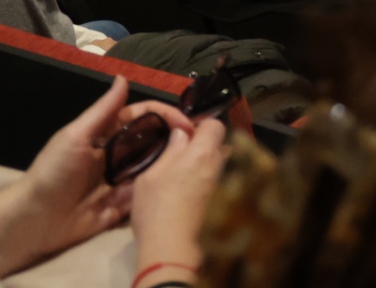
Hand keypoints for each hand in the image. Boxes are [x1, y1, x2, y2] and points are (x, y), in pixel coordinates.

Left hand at [0, 75, 189, 273]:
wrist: (34, 220)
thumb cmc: (53, 173)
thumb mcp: (76, 136)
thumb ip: (103, 111)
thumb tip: (123, 76)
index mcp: (106, 135)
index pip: (143, 117)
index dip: (166, 116)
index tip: (188, 123)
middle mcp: (117, 156)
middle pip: (154, 143)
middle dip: (177, 140)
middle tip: (204, 144)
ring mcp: (120, 183)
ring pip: (153, 170)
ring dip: (172, 166)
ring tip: (199, 165)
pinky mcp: (120, 209)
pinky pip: (144, 199)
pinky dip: (159, 194)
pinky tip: (179, 190)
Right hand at [130, 114, 228, 273]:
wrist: (171, 251)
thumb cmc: (156, 209)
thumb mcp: (151, 176)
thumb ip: (171, 151)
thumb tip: (182, 133)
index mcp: (203, 153)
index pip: (216, 124)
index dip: (201, 125)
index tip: (185, 134)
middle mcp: (220, 166)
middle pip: (221, 145)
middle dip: (205, 145)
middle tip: (183, 155)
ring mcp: (224, 186)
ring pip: (220, 165)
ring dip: (207, 165)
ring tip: (186, 176)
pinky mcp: (223, 203)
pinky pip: (219, 183)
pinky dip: (208, 182)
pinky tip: (190, 193)